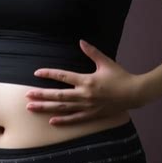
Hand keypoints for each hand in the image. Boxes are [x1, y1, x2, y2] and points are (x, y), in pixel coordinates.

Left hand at [25, 39, 141, 124]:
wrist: (134, 93)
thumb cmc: (120, 76)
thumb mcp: (106, 62)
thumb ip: (92, 52)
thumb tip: (81, 41)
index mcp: (87, 80)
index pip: (63, 76)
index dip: (49, 74)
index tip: (37, 73)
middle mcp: (84, 94)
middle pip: (58, 95)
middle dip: (41, 95)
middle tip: (27, 96)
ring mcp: (87, 106)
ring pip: (63, 108)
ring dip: (46, 108)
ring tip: (32, 108)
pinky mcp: (92, 115)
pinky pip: (75, 119)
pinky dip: (63, 120)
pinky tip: (52, 121)